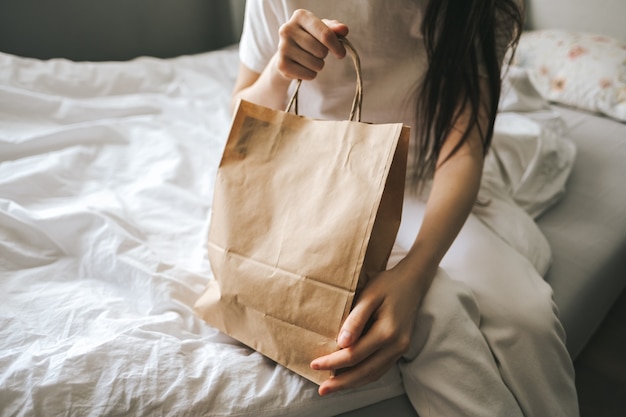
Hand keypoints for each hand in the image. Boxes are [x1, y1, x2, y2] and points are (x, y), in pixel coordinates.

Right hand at [275, 9, 348, 79]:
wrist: (288, 53)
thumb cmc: (310, 38)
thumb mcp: (323, 29)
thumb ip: (335, 29)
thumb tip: (343, 29)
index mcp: (300, 16)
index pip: (325, 34)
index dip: (337, 46)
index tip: (341, 53)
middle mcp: (288, 29)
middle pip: (321, 50)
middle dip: (324, 55)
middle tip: (318, 52)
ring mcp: (282, 47)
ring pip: (315, 64)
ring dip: (318, 65)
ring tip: (310, 59)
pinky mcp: (281, 64)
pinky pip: (308, 75)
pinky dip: (311, 74)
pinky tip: (304, 67)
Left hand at [310, 263, 428, 395]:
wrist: (412, 282)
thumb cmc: (387, 285)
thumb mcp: (369, 295)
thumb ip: (356, 319)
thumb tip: (342, 343)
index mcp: (387, 331)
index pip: (354, 355)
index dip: (333, 362)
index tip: (314, 364)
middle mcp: (396, 345)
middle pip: (365, 371)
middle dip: (342, 382)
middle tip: (322, 390)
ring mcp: (400, 349)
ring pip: (374, 374)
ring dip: (352, 383)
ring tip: (332, 387)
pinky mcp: (400, 350)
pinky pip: (380, 369)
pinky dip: (364, 376)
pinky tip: (350, 378)